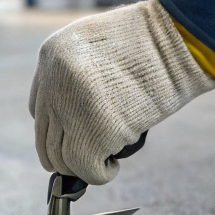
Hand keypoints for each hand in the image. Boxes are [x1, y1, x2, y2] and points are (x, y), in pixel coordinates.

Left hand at [29, 0, 214, 184]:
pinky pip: (86, 169)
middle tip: (86, 157)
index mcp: (51, 56)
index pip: (38, 110)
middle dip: (65, 154)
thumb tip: (74, 112)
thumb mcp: (98, 40)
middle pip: (45, 140)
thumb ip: (78, 70)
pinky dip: (99, 175)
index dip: (57, 127)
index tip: (74, 134)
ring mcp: (70, 110)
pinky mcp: (93, 134)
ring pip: (61, 159)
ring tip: (103, 161)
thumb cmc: (150, 40)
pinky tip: (111, 167)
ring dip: (81, 166)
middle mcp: (53, 84)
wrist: (176, 41)